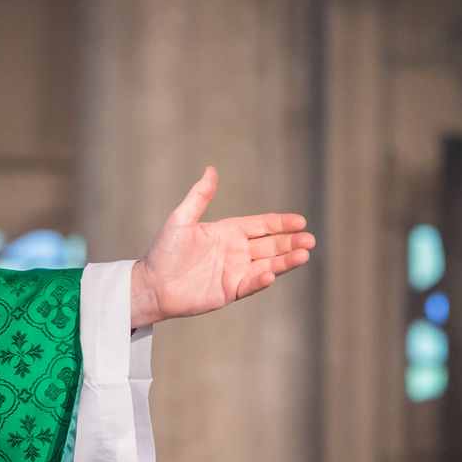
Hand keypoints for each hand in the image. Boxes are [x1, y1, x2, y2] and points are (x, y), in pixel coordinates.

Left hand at [128, 166, 313, 326]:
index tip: (300, 221)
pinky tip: (273, 274)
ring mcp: (235, 272)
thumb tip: (211, 169)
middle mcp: (236, 252)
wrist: (152, 285)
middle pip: (271, 245)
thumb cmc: (163, 252)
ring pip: (268, 265)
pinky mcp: (230, 291)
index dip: (281, 223)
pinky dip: (261, 280)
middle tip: (310, 240)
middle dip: (291, 242)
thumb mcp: (181, 220)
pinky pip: (250, 285)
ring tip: (304, 255)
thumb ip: (199, 197)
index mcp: (228, 232)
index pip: (262, 225)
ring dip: (286, 261)